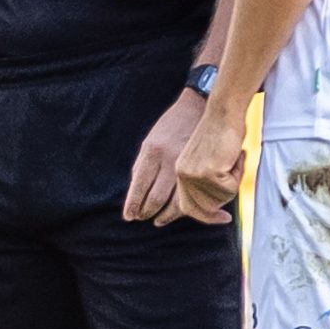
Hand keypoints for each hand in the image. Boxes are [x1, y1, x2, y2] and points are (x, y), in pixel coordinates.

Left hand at [121, 88, 207, 221]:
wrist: (198, 108)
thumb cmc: (171, 125)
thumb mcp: (151, 141)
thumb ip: (142, 165)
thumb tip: (134, 190)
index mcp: (151, 152)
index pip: (139, 186)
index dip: (133, 204)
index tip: (129, 216)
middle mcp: (168, 159)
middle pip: (155, 197)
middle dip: (146, 211)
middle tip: (141, 218)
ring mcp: (186, 164)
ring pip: (174, 200)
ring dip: (164, 214)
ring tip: (158, 220)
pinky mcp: (201, 168)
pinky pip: (190, 193)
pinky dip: (182, 207)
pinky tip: (176, 212)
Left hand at [162, 108, 247, 224]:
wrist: (224, 111)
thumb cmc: (222, 132)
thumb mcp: (209, 160)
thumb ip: (206, 182)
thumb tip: (216, 208)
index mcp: (180, 172)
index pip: (188, 207)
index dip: (207, 216)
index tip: (223, 219)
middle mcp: (182, 175)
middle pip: (208, 207)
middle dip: (226, 194)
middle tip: (234, 170)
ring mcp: (194, 174)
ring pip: (221, 198)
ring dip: (234, 181)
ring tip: (232, 159)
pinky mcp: (207, 172)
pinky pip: (230, 188)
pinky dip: (238, 174)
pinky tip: (235, 156)